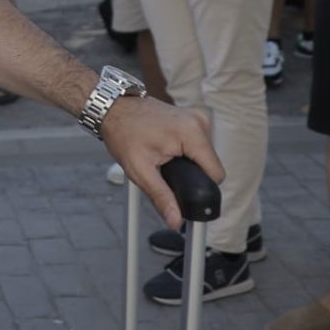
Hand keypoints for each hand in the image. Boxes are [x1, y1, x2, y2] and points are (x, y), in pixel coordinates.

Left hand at [100, 96, 224, 231]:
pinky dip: (187, 152)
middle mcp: (200, 122)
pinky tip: (168, 151)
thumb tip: (175, 221)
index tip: (183, 189)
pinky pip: (199, 145)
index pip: (216, 173)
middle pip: (210, 165)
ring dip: (189, 163)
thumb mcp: (140, 170)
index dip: (201, 187)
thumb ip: (161, 197)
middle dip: (192, 174)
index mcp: (192, 133)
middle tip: (167, 172)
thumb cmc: (123, 133)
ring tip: (165, 159)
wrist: (114, 109)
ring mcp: (197, 117)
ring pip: (205, 156)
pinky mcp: (193, 118)